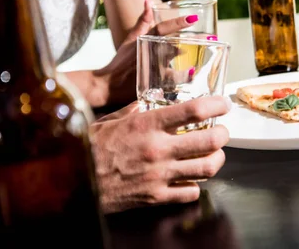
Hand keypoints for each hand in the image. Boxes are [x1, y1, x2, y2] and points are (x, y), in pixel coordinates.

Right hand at [89, 96, 229, 213]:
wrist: (75, 180)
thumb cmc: (92, 147)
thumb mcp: (111, 120)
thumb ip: (134, 111)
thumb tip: (148, 102)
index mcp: (147, 125)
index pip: (193, 110)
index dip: (216, 105)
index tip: (223, 104)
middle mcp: (158, 149)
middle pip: (209, 140)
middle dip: (224, 134)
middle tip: (223, 131)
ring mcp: (159, 175)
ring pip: (207, 168)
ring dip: (217, 159)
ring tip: (215, 154)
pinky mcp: (157, 197)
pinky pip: (191, 192)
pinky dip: (196, 185)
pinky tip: (191, 178)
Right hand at [91, 0, 210, 106]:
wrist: (107, 86)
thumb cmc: (121, 62)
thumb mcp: (131, 39)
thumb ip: (143, 21)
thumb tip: (148, 0)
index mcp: (144, 41)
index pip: (162, 29)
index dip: (177, 23)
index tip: (194, 19)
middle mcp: (148, 55)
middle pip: (174, 47)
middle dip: (194, 42)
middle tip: (212, 37)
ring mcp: (150, 72)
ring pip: (175, 69)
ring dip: (190, 66)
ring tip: (203, 62)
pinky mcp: (152, 86)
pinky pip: (170, 86)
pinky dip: (182, 82)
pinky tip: (193, 78)